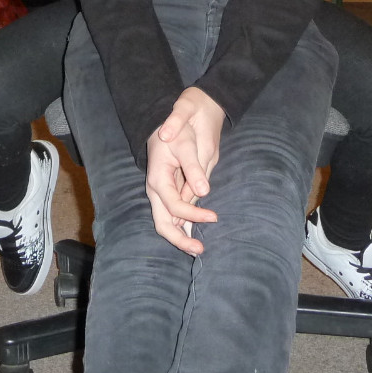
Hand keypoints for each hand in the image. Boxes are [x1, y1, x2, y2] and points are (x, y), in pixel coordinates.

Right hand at [145, 87, 226, 254]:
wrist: (167, 121)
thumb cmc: (177, 131)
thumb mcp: (186, 145)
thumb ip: (193, 168)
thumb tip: (204, 192)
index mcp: (158, 180)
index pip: (175, 206)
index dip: (194, 215)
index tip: (214, 217)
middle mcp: (156, 190)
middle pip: (163, 223)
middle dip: (180, 240)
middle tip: (199, 250)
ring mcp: (161, 192)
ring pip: (166, 222)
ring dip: (181, 236)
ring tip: (198, 249)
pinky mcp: (168, 191)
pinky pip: (172, 214)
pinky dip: (182, 226)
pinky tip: (193, 235)